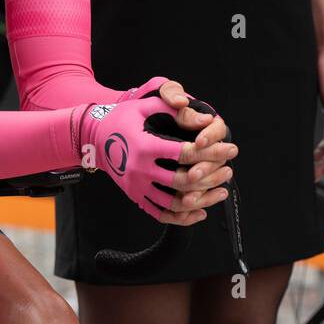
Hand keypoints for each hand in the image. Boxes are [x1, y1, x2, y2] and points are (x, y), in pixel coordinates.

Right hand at [79, 84, 235, 225]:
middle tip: (229, 171)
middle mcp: (140, 169)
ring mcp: (136, 186)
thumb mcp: (146, 106)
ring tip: (222, 191)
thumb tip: (206, 120)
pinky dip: (182, 217)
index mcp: (145, 146)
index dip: (211, 152)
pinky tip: (200, 211)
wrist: (94, 137)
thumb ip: (175, 110)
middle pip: (183, 181)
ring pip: (175, 202)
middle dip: (210, 176)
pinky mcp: (135, 196)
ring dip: (202, 200)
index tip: (230, 149)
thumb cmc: (123, 118)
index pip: (184, 153)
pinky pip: (161, 214)